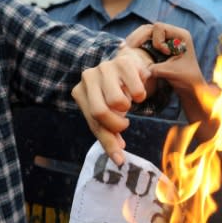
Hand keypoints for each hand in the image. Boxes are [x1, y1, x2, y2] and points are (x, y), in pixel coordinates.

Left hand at [72, 44, 151, 165]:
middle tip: (125, 123)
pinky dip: (141, 96)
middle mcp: (88, 78)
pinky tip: (137, 90)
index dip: (108, 142)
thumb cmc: (114, 93)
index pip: (93, 122)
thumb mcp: (108, 113)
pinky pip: (137, 91)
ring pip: (117, 102)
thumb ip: (110, 134)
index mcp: (80, 92)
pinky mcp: (123, 62)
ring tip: (127, 101)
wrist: (127, 65)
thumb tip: (119, 160)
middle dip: (117, 124)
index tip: (120, 158)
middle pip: (100, 112)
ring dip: (128, 107)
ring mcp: (104, 68)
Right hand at [124, 22, 205, 98]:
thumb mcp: (170, 72)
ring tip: (125, 48)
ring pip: (145, 33)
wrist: (191, 87)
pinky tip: (128, 50)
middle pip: (150, 28)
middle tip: (128, 48)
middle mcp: (172, 34)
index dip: (157, 40)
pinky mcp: (159, 47)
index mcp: (180, 35)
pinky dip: (137, 45)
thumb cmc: (186, 79)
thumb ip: (156, 68)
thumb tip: (137, 66)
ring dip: (136, 40)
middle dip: (139, 37)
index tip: (164, 54)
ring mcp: (165, 40)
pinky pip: (145, 41)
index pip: (159, 27)